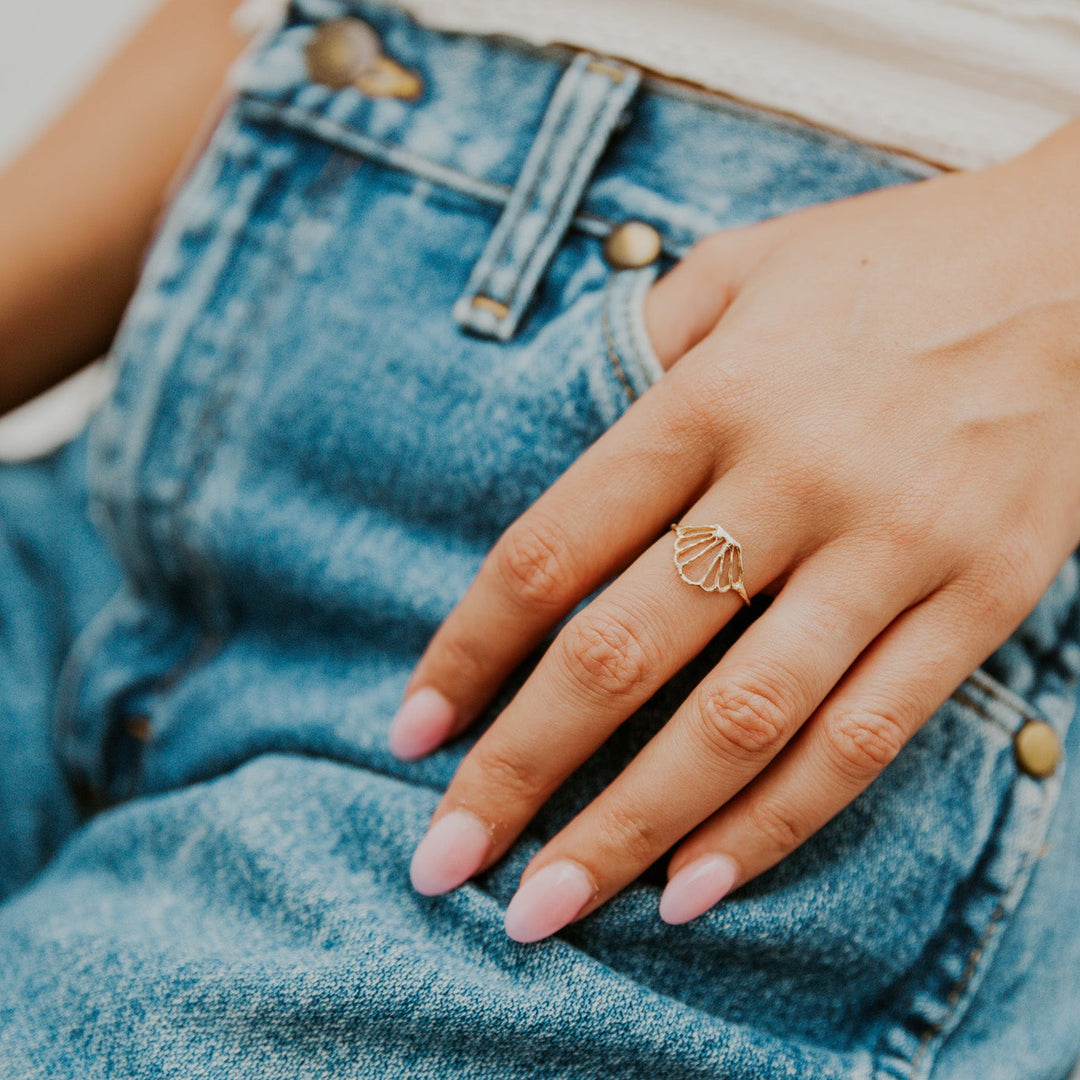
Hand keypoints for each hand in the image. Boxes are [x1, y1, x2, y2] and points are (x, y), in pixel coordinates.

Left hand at [389, 120, 1079, 941]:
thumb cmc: (890, 264)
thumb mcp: (742, 269)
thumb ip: (643, 352)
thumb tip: (554, 446)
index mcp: (708, 397)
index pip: (551, 551)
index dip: (467, 653)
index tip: (412, 731)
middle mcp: (788, 478)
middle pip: (621, 655)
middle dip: (519, 772)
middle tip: (442, 862)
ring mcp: (890, 548)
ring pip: (737, 723)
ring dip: (629, 831)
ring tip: (547, 911)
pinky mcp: (977, 600)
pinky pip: (863, 740)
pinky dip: (774, 827)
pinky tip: (697, 888)